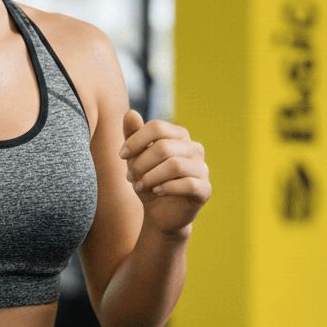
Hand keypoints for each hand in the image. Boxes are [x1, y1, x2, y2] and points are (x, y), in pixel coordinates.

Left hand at [120, 109, 210, 236]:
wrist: (160, 214)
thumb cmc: (148, 181)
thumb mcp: (136, 158)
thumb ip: (133, 135)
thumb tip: (130, 113)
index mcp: (179, 135)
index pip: (157, 127)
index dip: (136, 141)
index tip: (121, 155)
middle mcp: (194, 148)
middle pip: (163, 147)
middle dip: (141, 163)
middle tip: (130, 177)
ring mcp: (202, 168)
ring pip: (174, 165)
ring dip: (151, 177)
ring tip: (140, 186)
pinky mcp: (205, 189)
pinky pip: (187, 184)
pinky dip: (166, 188)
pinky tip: (156, 192)